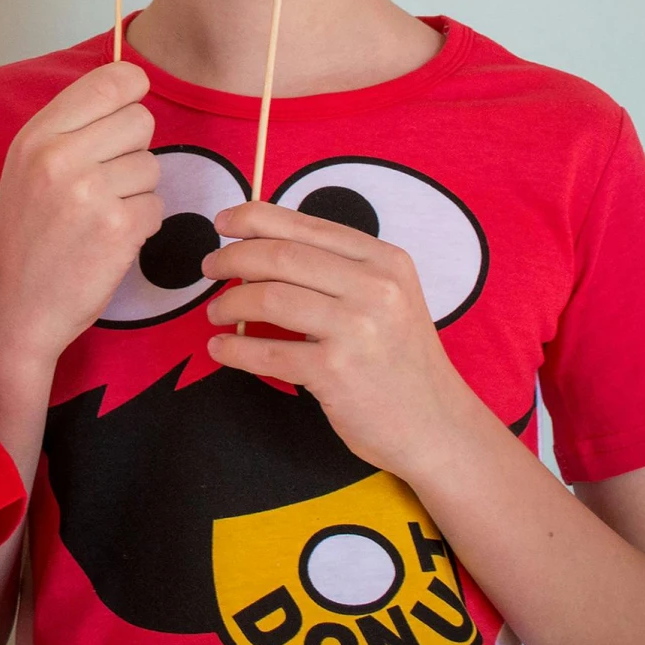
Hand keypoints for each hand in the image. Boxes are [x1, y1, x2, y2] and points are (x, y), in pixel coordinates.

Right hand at [0, 61, 162, 377]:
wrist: (15, 307)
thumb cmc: (27, 236)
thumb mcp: (27, 167)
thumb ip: (71, 127)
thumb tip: (129, 87)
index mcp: (36, 136)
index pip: (109, 80)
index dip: (132, 88)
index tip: (131, 102)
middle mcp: (60, 157)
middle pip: (141, 119)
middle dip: (135, 147)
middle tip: (108, 178)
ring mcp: (90, 193)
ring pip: (152, 165)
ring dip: (138, 191)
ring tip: (100, 215)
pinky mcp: (118, 229)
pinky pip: (157, 206)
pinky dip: (142, 224)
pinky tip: (110, 240)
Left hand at [201, 201, 485, 481]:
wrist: (436, 426)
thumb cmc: (400, 359)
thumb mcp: (386, 297)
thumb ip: (338, 268)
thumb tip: (262, 245)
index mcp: (384, 259)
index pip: (305, 225)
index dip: (254, 218)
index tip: (221, 224)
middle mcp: (375, 287)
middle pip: (280, 256)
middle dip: (232, 258)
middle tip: (209, 269)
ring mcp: (357, 329)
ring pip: (268, 298)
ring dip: (229, 303)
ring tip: (216, 313)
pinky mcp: (336, 372)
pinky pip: (267, 352)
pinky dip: (234, 349)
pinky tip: (221, 349)